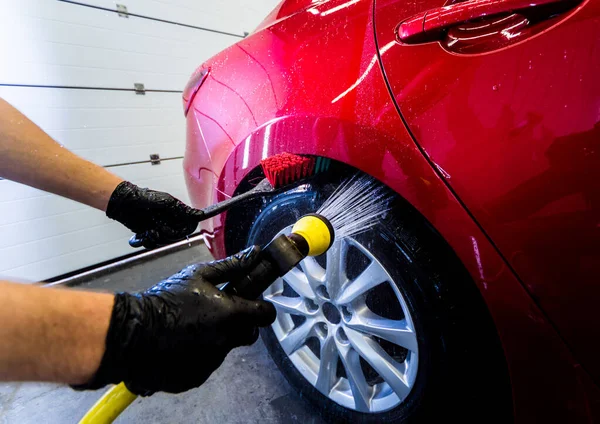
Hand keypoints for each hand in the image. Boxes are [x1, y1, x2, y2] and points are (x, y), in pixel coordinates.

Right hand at [74, 246, 275, 394]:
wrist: (132, 332)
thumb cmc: (166, 299)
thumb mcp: (198, 275)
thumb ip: (231, 266)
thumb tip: (254, 253)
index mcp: (231, 315)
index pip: (265, 315)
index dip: (262, 308)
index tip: (254, 305)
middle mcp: (226, 341)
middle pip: (248, 334)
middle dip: (239, 325)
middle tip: (217, 315)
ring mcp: (211, 362)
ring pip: (224, 349)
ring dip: (214, 339)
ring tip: (190, 326)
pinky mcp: (196, 377)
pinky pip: (205, 364)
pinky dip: (197, 355)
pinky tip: (180, 343)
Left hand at [106, 181, 203, 247]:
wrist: (124, 203)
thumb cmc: (143, 197)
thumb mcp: (166, 201)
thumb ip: (181, 210)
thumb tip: (197, 214)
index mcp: (176, 213)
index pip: (188, 226)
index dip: (185, 229)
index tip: (180, 229)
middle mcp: (169, 221)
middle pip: (176, 236)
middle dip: (167, 234)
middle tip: (159, 227)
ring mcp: (159, 228)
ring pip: (165, 242)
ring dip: (156, 238)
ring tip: (149, 231)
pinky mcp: (149, 234)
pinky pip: (153, 244)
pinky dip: (147, 241)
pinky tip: (143, 235)